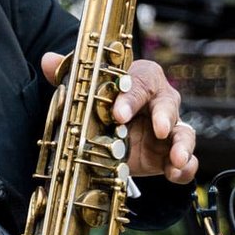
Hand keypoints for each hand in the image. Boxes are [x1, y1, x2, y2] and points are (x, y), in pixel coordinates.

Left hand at [41, 52, 197, 183]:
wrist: (112, 132)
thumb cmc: (105, 103)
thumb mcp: (86, 90)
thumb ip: (69, 75)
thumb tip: (48, 60)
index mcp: (140, 80)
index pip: (140, 82)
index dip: (130, 97)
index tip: (117, 113)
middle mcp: (159, 103)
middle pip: (168, 104)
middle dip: (164, 117)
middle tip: (158, 129)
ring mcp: (168, 131)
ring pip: (184, 133)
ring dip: (183, 145)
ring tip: (176, 159)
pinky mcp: (168, 155)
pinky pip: (186, 161)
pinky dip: (184, 168)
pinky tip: (175, 174)